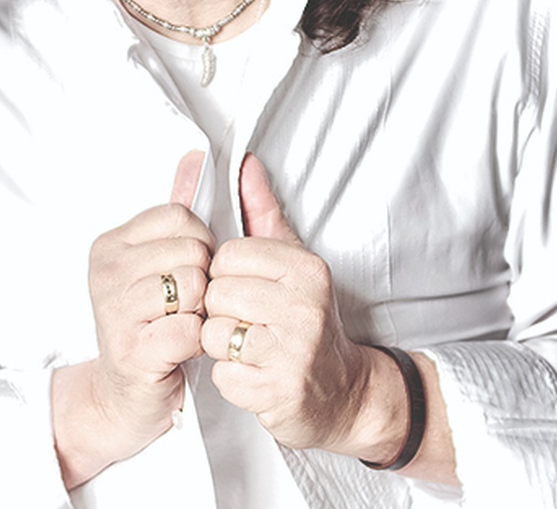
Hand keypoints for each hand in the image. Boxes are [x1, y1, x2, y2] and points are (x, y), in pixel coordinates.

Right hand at [53, 151, 212, 483]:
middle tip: (185, 307)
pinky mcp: (132, 350)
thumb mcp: (160, 261)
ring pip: (194, 288)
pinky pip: (191, 329)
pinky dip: (200, 341)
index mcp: (110, 244)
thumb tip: (197, 157)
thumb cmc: (149, 325)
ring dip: (202, 312)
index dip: (200, 245)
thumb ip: (179, 209)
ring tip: (184, 325)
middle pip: (192, 251)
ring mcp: (113, 311)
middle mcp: (104, 271)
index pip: (180, 216)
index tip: (187, 270)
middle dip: (203, 281)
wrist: (125, 395)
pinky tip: (184, 349)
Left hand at [199, 154, 381, 453]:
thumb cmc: (303, 323)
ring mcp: (296, 351)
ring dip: (223, 346)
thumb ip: (263, 212)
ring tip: (250, 348)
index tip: (247, 289)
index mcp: (306, 269)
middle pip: (216, 294)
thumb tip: (245, 163)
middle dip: (221, 312)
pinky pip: (223, 375)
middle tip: (249, 323)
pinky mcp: (281, 391)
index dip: (225, 276)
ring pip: (214, 334)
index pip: (226, 256)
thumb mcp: (290, 262)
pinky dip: (232, 379)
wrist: (342, 392)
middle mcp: (305, 307)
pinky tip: (255, 375)